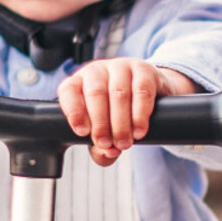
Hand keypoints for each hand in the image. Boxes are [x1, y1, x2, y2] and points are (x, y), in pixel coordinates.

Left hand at [59, 59, 192, 165]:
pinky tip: (139, 130)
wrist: (152, 93)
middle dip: (101, 123)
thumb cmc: (120, 113)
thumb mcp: (106, 130)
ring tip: (124, 143)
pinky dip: (140, 114)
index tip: (82, 132)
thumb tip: (108, 153)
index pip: (69, 91)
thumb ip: (101, 147)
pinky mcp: (144, 70)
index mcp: (79, 82)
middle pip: (96, 93)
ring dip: (121, 122)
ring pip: (119, 93)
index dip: (74, 111)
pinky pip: (142, 91)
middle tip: (107, 144)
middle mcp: (97, 71)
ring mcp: (120, 67)